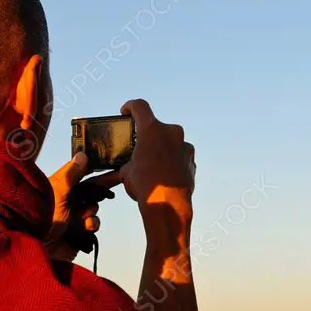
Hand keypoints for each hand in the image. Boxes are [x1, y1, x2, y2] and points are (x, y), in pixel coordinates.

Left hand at [46, 153, 118, 260]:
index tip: (113, 168)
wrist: (36, 246)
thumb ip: (71, 174)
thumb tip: (83, 155)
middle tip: (110, 183)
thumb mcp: (57, 190)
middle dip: (98, 192)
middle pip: (92, 192)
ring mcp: (73, 217)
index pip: (82, 174)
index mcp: (62, 187)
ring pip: (93, 209)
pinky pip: (93, 226)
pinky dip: (91, 226)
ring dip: (91, 212)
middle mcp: (68, 200)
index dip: (97, 171)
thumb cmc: (41, 215)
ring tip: (83, 218)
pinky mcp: (78, 233)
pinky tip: (84, 228)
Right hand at [119, 99, 195, 236]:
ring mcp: (184, 145)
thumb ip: (124, 164)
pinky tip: (164, 175)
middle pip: (156, 127)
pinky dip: (171, 161)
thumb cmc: (146, 186)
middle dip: (147, 135)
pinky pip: (179, 155)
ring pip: (170, 141)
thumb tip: (119, 170)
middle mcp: (171, 132)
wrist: (169, 204)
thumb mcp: (126, 173)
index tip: (126, 112)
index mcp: (152, 130)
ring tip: (152, 165)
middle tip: (139, 147)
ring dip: (161, 149)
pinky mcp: (192, 159)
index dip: (130, 107)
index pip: (139, 106)